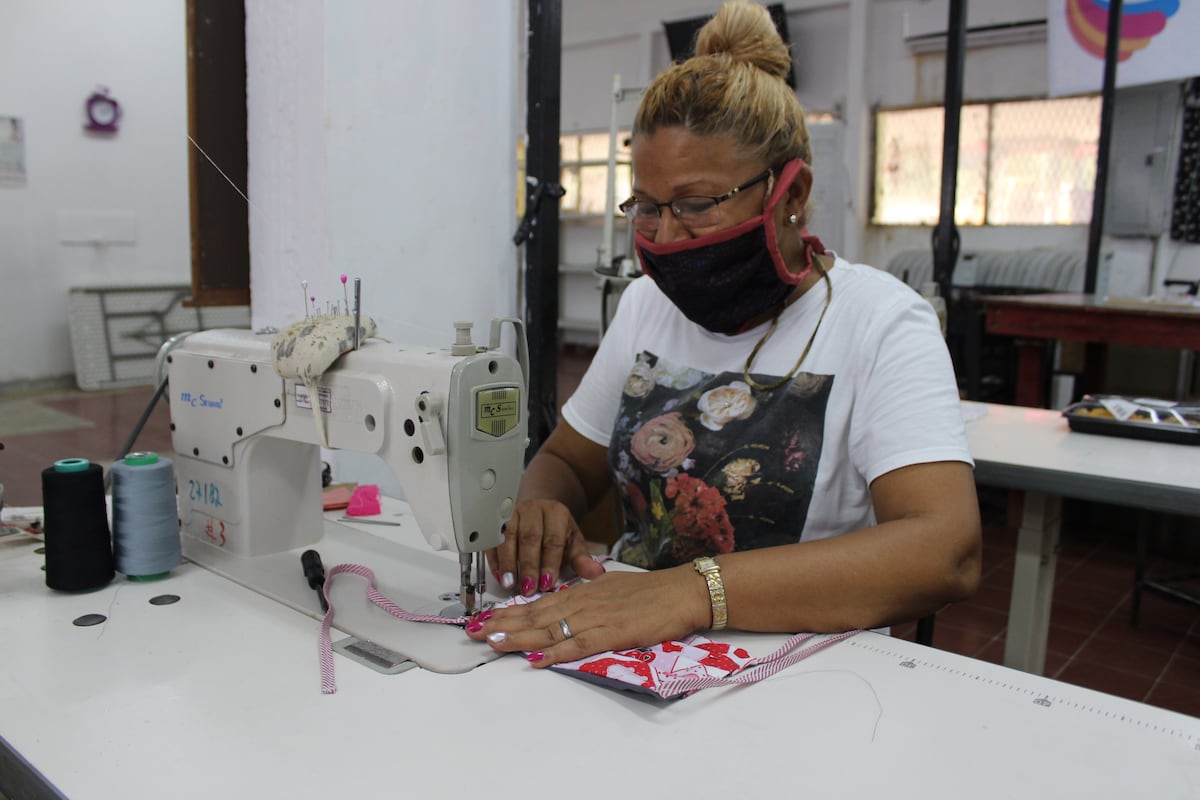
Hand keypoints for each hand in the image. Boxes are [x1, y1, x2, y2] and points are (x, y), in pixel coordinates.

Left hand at [464, 567, 709, 666]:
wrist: (681, 592)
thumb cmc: (650, 592)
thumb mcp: (611, 587)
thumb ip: (586, 596)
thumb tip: (565, 602)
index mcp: (582, 591)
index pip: (538, 602)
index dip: (510, 611)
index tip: (486, 618)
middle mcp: (582, 602)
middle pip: (535, 614)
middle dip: (503, 623)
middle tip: (475, 631)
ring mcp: (595, 618)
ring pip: (549, 628)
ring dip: (519, 636)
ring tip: (493, 642)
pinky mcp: (610, 634)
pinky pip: (577, 644)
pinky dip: (554, 652)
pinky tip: (535, 659)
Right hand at [487, 498, 605, 595]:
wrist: (540, 510)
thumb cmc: (557, 532)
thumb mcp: (573, 543)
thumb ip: (582, 560)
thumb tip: (597, 574)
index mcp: (556, 513)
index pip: (553, 539)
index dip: (549, 562)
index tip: (547, 583)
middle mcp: (534, 509)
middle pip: (529, 537)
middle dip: (528, 565)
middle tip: (528, 588)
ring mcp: (514, 512)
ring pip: (507, 536)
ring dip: (508, 561)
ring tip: (510, 583)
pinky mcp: (497, 520)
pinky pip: (492, 539)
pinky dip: (494, 558)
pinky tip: (499, 575)